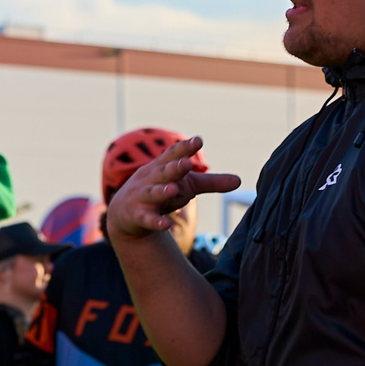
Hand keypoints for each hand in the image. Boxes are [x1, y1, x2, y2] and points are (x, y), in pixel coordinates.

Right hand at [104, 135, 240, 243]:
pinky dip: (157, 222)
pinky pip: (148, 219)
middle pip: (163, 172)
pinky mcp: (137, 216)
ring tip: (173, 190)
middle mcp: (151, 179)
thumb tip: (240, 180)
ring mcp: (142, 197)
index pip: (173, 154)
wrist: (125, 213)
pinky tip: (167, 226)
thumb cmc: (160, 191)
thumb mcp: (187, 185)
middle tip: (187, 164)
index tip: (198, 140)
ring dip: (162, 192)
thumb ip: (211, 182)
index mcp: (162, 167)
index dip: (184, 148)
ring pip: (152, 193)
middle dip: (174, 168)